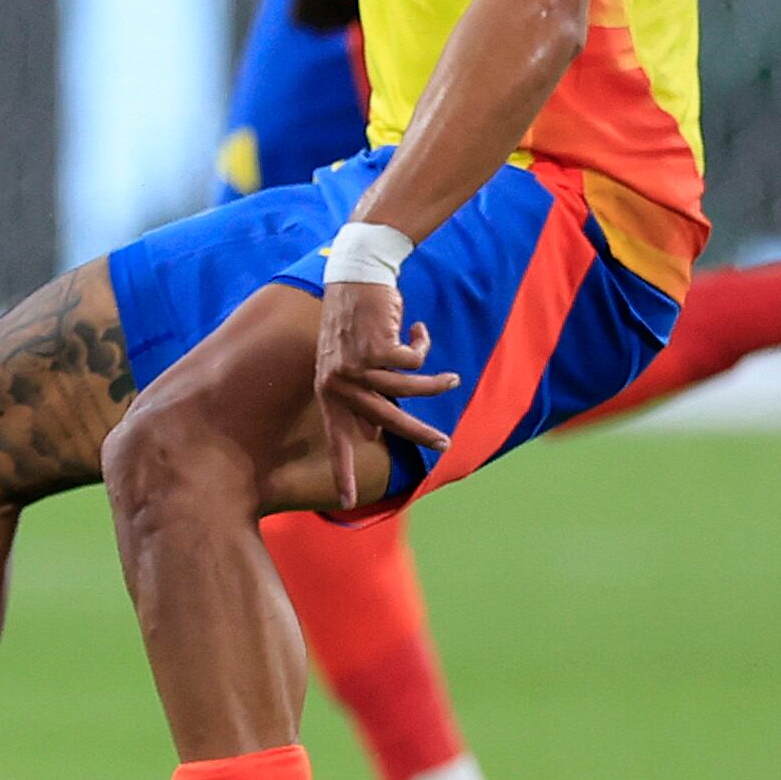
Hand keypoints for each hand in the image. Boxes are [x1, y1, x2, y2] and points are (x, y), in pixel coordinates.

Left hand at [313, 270, 461, 512]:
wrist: (355, 276)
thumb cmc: (354, 322)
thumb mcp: (347, 362)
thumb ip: (358, 395)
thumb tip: (374, 433)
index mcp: (327, 390)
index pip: (336, 439)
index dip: (343, 471)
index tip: (345, 502)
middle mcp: (337, 382)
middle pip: (386, 421)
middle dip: (419, 433)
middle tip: (444, 445)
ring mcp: (355, 366)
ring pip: (408, 390)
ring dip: (435, 384)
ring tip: (453, 380)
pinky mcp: (377, 349)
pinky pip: (416, 362)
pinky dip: (423, 347)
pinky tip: (418, 330)